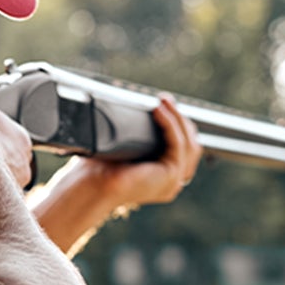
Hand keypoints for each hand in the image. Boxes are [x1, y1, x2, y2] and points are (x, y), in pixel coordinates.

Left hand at [79, 94, 203, 213]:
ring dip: (177, 118)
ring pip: (189, 143)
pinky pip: (178, 143)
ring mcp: (173, 182)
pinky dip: (171, 123)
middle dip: (181, 119)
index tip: (165, 104)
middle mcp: (171, 183)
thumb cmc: (100, 170)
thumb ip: (138, 137)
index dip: (178, 125)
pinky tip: (159, 110)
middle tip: (165, 99)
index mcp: (162, 180)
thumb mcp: (125, 149)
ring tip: (163, 100)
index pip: (183, 149)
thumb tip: (142, 110)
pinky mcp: (171, 175)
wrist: (92, 185)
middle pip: (192, 145)